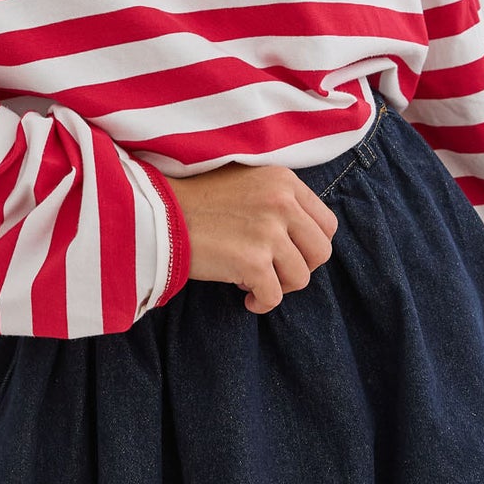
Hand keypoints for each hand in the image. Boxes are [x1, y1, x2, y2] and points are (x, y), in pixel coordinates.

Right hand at [166, 162, 338, 314]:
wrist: (157, 212)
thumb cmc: (196, 200)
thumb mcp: (246, 181)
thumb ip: (277, 199)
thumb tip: (300, 234)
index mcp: (284, 181)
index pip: (327, 223)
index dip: (310, 245)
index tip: (288, 252)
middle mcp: (281, 202)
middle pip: (321, 252)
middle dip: (300, 268)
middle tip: (273, 271)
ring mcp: (268, 232)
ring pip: (301, 278)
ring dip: (278, 286)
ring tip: (252, 281)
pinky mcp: (252, 261)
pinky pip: (274, 297)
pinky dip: (260, 302)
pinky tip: (243, 296)